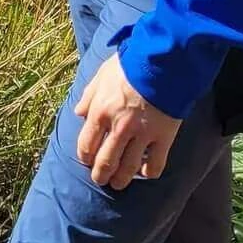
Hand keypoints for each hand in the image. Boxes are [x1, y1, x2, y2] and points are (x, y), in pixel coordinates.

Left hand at [74, 53, 180, 188]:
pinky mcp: (163, 137)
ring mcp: (142, 134)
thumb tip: (78, 113)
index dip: (85, 157)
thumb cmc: (130, 63)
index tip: (87, 160)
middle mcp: (118, 127)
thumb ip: (88, 95)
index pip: (86, 145)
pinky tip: (144, 172)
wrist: (162, 59)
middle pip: (105, 161)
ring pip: (128, 168)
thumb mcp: (101, 74)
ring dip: (121, 180)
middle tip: (100, 180)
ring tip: (118, 184)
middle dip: (100, 175)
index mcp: (100, 111)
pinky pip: (155, 164)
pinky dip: (148, 172)